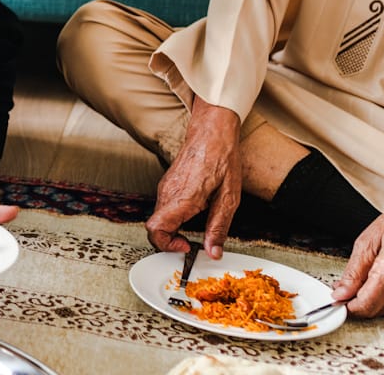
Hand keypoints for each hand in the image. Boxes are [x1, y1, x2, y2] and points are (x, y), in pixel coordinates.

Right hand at [146, 96, 241, 258]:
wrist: (212, 131)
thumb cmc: (222, 158)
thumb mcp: (229, 197)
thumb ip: (218, 227)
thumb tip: (213, 252)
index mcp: (182, 198)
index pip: (155, 230)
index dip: (166, 245)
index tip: (186, 246)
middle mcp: (168, 193)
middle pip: (154, 227)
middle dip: (170, 241)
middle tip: (192, 242)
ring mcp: (165, 188)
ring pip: (159, 218)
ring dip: (172, 230)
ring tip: (195, 227)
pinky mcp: (167, 184)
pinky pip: (164, 208)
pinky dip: (174, 218)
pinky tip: (194, 212)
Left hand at [331, 185, 383, 316]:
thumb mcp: (368, 240)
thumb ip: (353, 271)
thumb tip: (342, 292)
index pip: (367, 304)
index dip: (349, 307)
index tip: (339, 301)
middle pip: (378, 310)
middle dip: (360, 302)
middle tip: (351, 287)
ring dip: (376, 301)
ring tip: (372, 278)